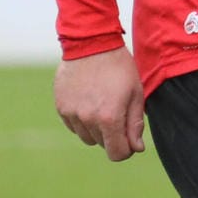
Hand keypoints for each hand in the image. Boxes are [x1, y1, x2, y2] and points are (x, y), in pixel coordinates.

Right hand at [53, 46, 145, 161]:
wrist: (91, 43)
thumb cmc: (119, 67)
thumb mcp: (135, 92)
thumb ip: (135, 123)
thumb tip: (136, 149)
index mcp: (109, 117)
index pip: (117, 154)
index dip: (126, 150)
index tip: (130, 140)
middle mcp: (88, 119)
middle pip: (102, 144)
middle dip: (113, 135)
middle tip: (118, 111)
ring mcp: (72, 114)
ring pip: (87, 137)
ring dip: (96, 128)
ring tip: (103, 103)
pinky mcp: (61, 107)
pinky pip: (74, 126)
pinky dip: (82, 120)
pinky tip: (90, 99)